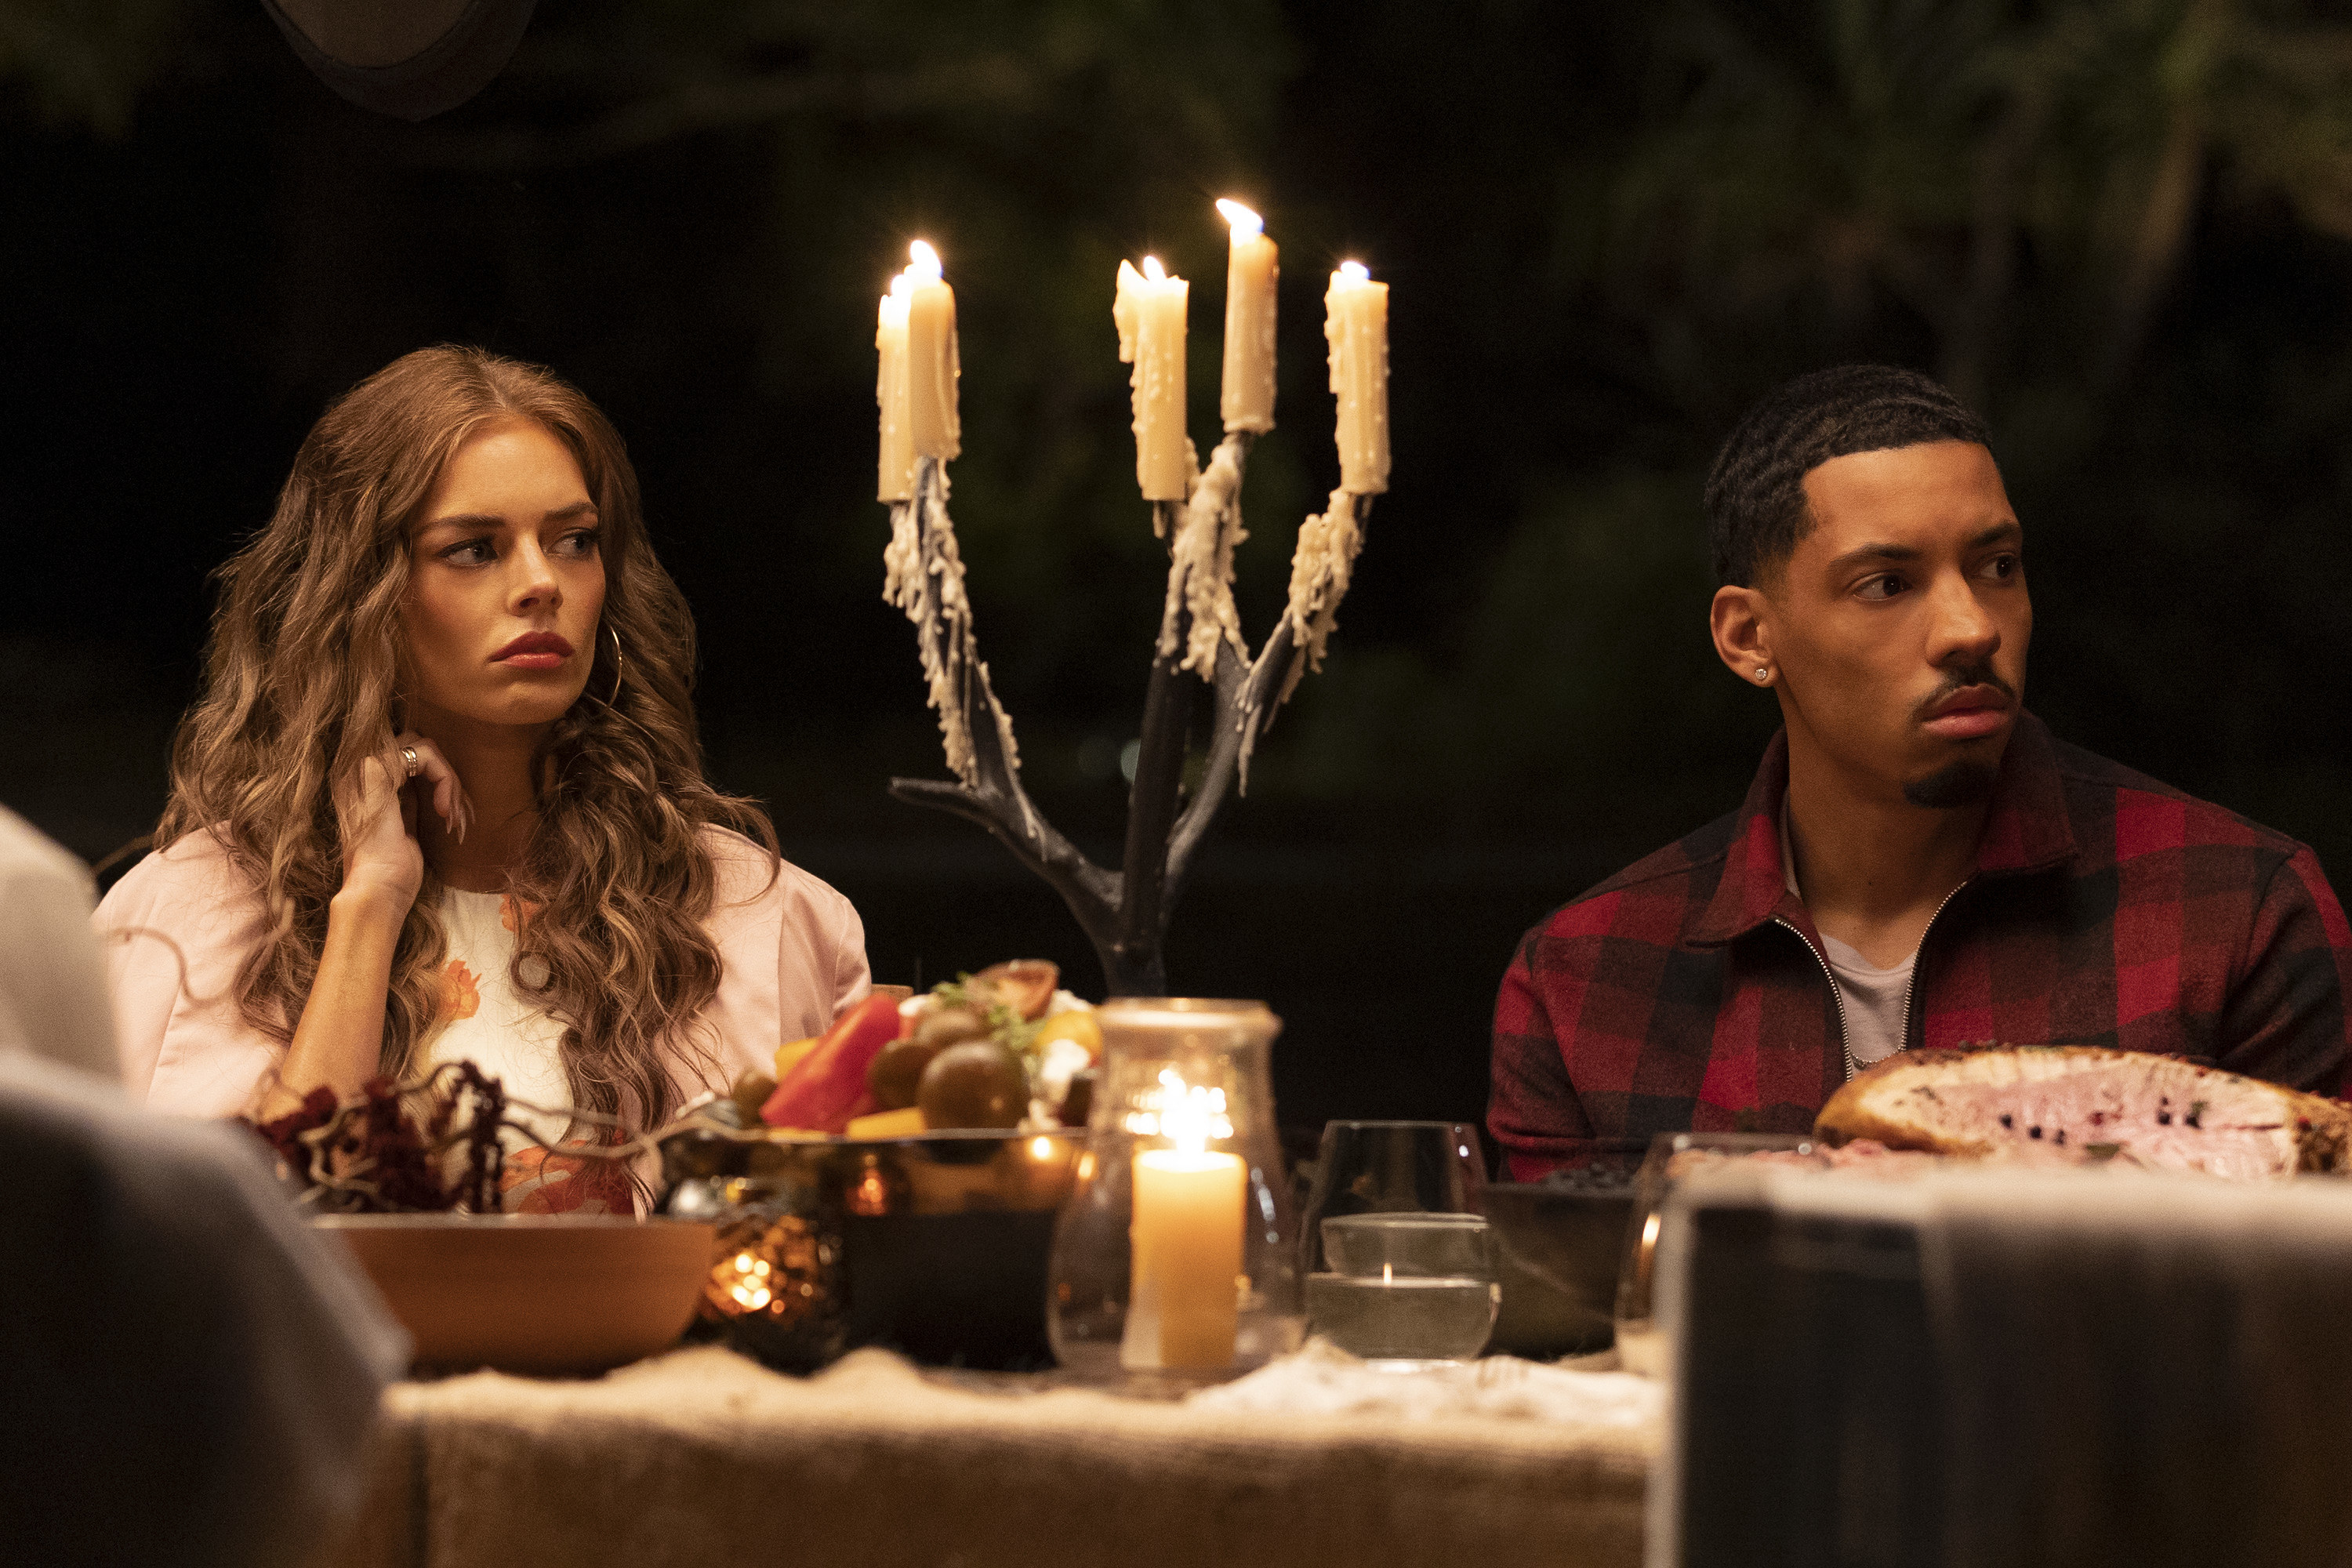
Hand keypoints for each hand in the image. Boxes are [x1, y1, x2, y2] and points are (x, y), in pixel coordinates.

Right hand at [333, 733, 470, 914]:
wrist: (376, 893)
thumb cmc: (392, 873)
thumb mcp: (404, 828)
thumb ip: (409, 802)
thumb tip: (429, 787)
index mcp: (361, 785)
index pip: (408, 755)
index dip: (439, 779)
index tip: (452, 817)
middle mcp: (356, 771)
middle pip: (417, 745)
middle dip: (448, 778)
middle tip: (457, 817)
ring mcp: (361, 768)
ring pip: (423, 746)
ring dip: (450, 781)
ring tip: (454, 818)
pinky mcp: (373, 771)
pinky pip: (424, 752)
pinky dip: (446, 779)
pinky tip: (445, 811)